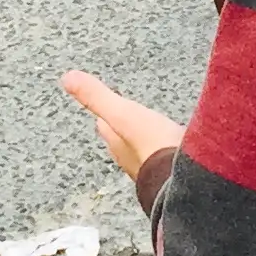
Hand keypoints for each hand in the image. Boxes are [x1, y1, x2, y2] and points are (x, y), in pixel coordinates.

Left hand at [60, 71, 183, 190]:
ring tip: (154, 133)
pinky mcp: (178, 173)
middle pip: (125, 141)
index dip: (105, 115)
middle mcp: (133, 159)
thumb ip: (97, 97)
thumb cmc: (153, 146)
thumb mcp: (123, 115)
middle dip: (125, 131)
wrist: (188, 178)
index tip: (106, 107)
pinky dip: (171, 151)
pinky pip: (172, 158)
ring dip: (148, 142)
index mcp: (118, 144)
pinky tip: (180, 148)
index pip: (105, 127)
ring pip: (147, 151)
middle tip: (128, 119)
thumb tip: (67, 77)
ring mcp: (156, 167)